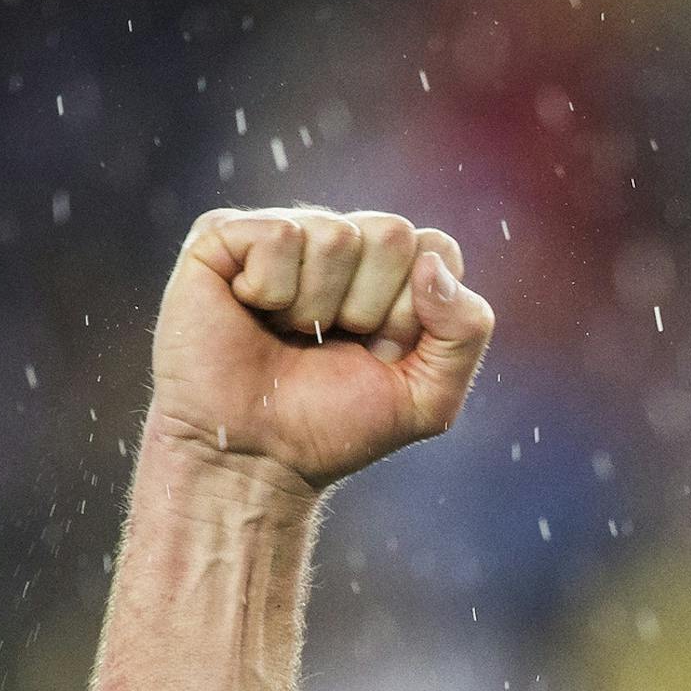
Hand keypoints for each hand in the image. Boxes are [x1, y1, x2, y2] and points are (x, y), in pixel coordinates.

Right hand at [147, 205, 495, 490]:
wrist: (256, 457)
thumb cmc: (337, 426)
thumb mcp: (430, 398)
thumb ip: (465, 333)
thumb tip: (431, 263)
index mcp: (395, 274)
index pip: (437, 249)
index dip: (417, 311)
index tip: (383, 351)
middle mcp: (343, 243)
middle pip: (393, 233)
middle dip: (370, 306)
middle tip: (335, 342)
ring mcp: (286, 234)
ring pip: (336, 235)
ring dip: (317, 307)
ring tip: (292, 334)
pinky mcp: (225, 234)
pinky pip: (278, 235)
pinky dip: (271, 292)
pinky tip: (253, 312)